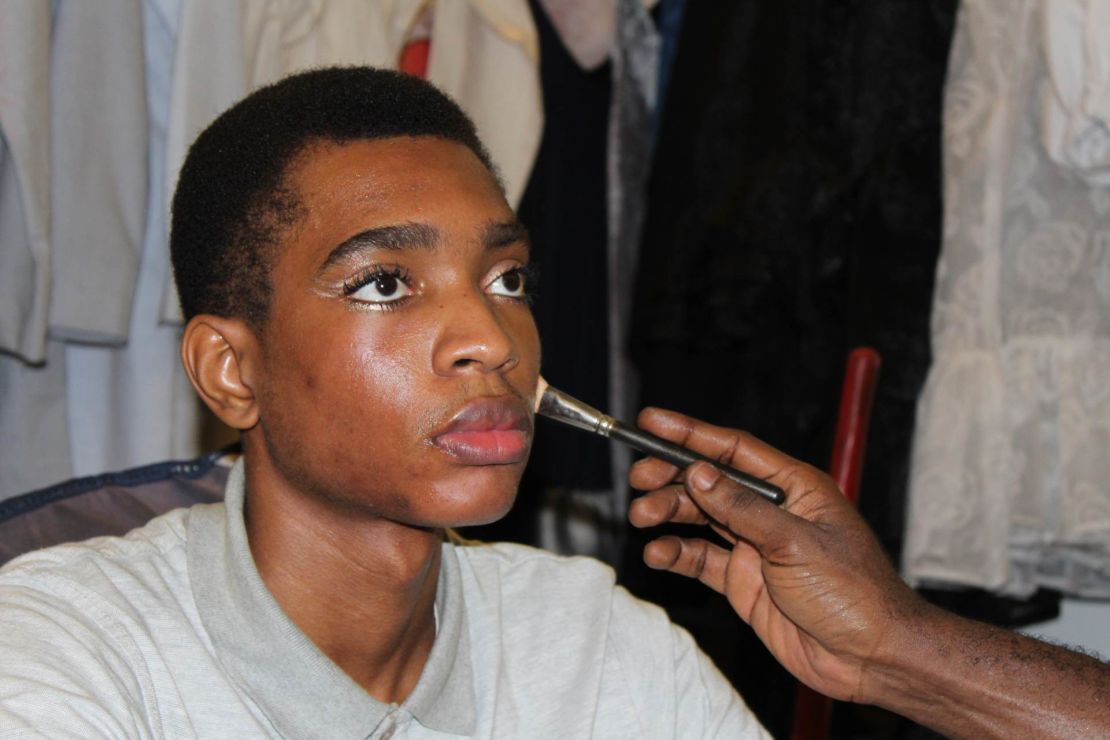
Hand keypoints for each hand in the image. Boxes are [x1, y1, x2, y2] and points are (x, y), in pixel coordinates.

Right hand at [628, 407, 928, 703]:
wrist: (870, 657)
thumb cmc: (855, 592)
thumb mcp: (796, 542)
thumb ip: (743, 508)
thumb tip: (700, 474)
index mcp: (794, 488)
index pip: (733, 450)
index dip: (690, 434)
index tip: (651, 421)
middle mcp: (771, 512)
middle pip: (710, 482)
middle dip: (671, 476)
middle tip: (639, 477)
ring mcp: (755, 547)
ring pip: (700, 518)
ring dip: (668, 514)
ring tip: (642, 517)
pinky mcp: (744, 582)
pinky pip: (701, 560)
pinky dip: (676, 553)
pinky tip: (657, 553)